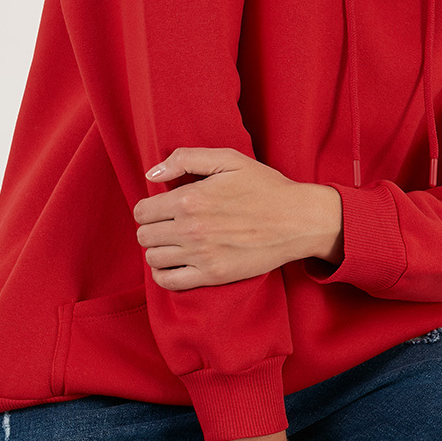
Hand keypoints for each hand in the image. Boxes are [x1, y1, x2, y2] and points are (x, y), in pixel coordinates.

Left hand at [133, 147, 341, 288]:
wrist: (298, 220)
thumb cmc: (265, 187)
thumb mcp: (228, 160)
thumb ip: (185, 159)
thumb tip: (151, 174)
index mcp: (190, 199)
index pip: (142, 211)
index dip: (148, 208)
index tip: (161, 209)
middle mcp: (191, 228)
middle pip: (144, 235)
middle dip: (152, 228)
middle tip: (168, 225)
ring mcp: (201, 255)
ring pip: (153, 258)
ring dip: (157, 250)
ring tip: (173, 243)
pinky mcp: (213, 275)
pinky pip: (169, 281)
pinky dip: (163, 274)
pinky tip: (173, 264)